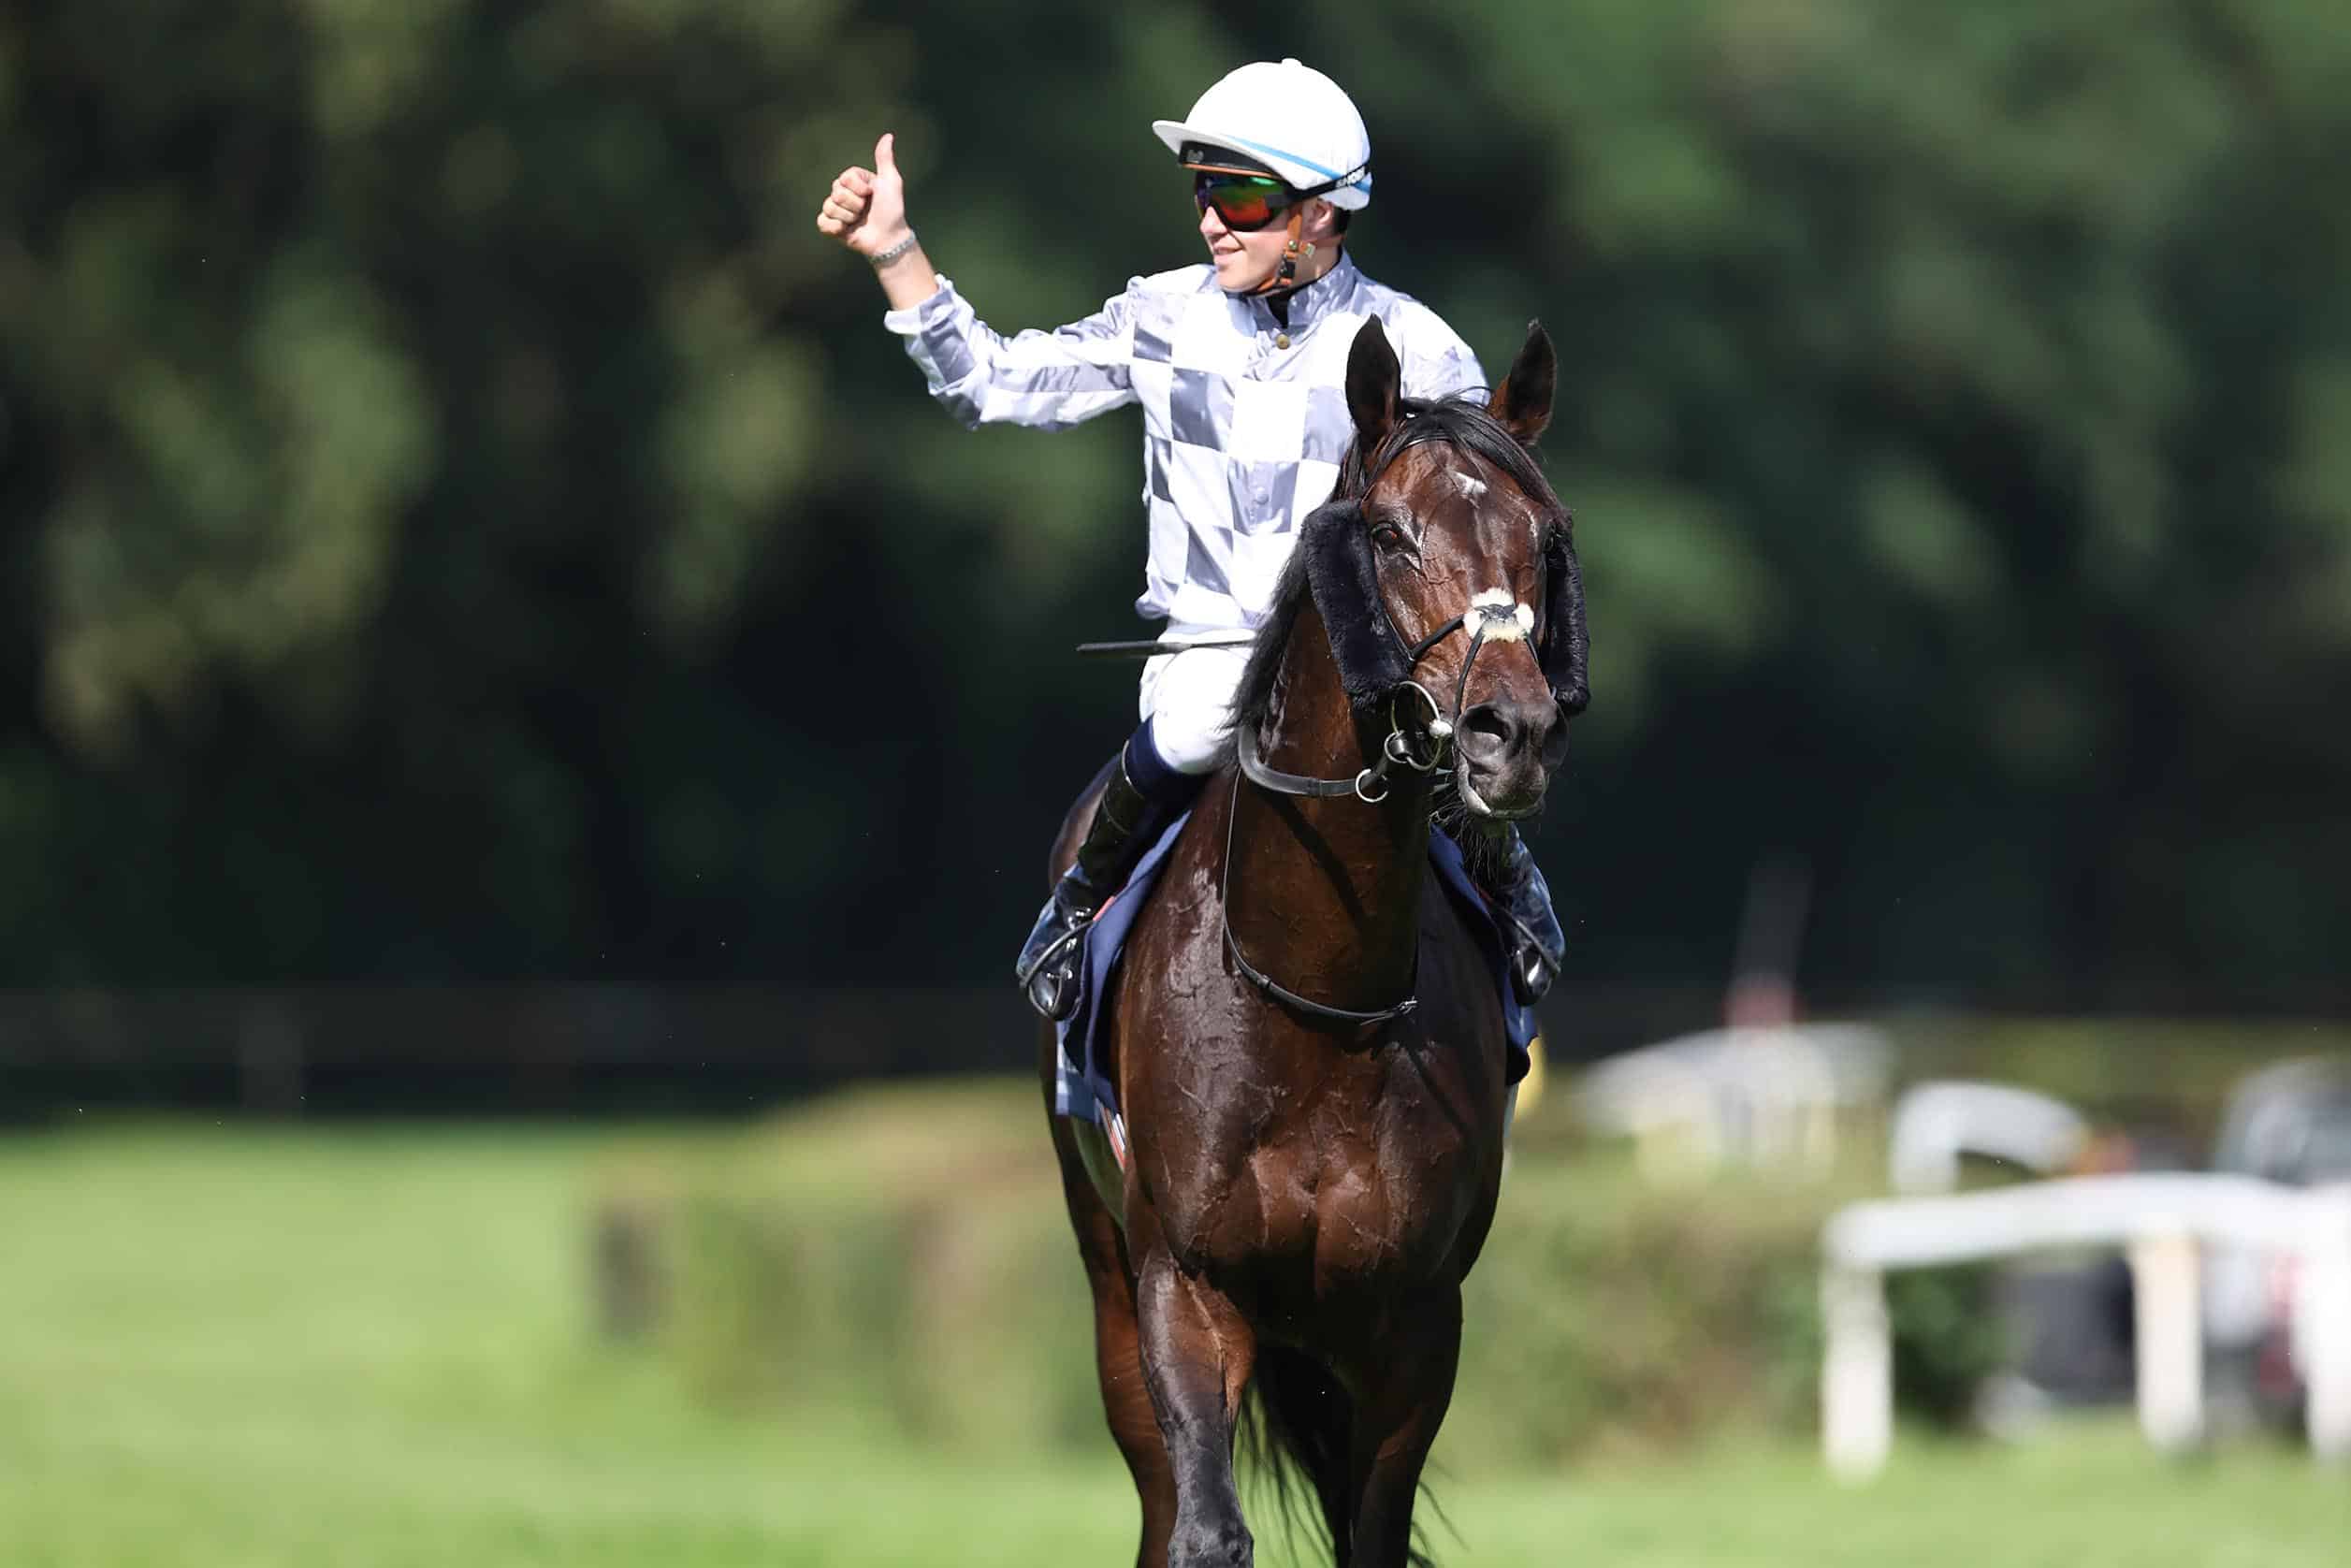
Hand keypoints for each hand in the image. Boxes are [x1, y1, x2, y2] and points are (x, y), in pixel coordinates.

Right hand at [816, 133, 909, 257]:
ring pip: (829, 206)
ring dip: (848, 217)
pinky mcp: (831, 227)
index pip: (845, 177)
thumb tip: (888, 135)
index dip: (858, 188)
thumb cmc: (892, 210)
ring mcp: (837, 210)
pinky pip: (822, 222)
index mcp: (855, 181)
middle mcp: (844, 193)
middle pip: (836, 192)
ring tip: (858, 221)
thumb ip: (885, 159)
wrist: (888, 239)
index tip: (871, 194)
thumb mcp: (891, 182)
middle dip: (854, 204)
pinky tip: (846, 231)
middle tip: (865, 211)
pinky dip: (835, 228)